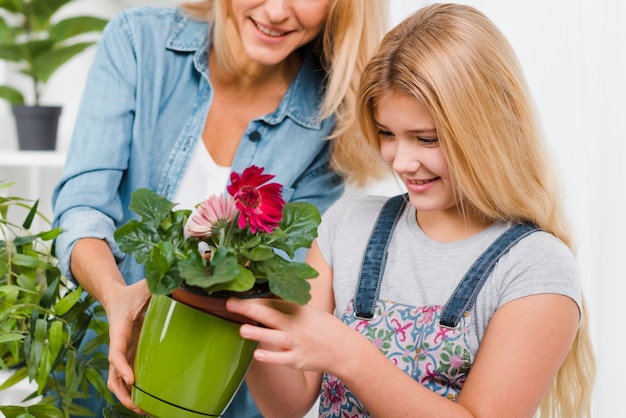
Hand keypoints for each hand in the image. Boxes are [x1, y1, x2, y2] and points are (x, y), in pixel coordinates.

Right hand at [105, 279, 150, 413]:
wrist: (116, 297)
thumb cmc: (131, 292)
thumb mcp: (145, 285)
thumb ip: (159, 282)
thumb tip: (180, 278)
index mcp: (120, 330)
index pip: (116, 352)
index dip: (122, 366)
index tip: (132, 379)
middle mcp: (118, 346)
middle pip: (113, 376)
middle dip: (123, 394)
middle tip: (140, 407)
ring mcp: (122, 354)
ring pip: (117, 382)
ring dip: (127, 398)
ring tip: (146, 411)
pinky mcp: (128, 357)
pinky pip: (126, 379)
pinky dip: (132, 392)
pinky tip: (148, 401)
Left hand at [226, 297, 352, 372]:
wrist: (343, 348)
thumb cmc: (321, 327)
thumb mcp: (306, 311)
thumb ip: (286, 306)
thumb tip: (263, 297)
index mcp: (296, 309)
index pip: (271, 301)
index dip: (252, 298)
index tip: (233, 294)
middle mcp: (294, 324)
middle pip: (270, 315)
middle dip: (249, 309)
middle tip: (230, 304)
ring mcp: (296, 342)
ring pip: (275, 337)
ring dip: (259, 333)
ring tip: (242, 329)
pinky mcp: (297, 359)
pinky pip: (282, 358)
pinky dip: (270, 356)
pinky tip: (257, 354)